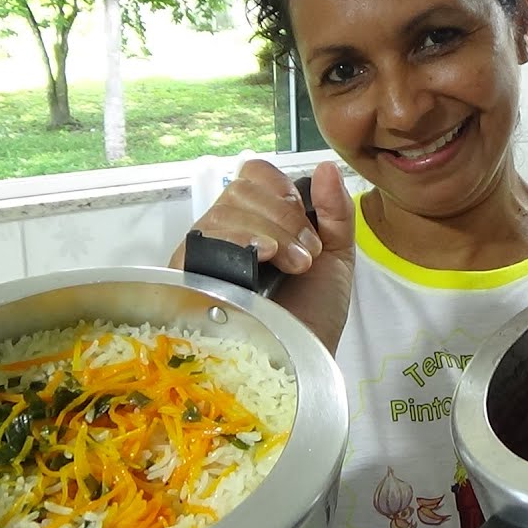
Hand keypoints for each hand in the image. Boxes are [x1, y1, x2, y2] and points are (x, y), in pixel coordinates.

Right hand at [169, 160, 355, 351]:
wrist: (304, 360)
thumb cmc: (315, 315)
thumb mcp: (337, 255)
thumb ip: (336, 210)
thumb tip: (327, 167)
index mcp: (259, 221)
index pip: (253, 176)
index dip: (280, 189)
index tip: (307, 222)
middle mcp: (227, 234)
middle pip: (240, 189)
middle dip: (283, 216)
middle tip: (305, 255)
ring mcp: (206, 256)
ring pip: (224, 211)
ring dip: (270, 231)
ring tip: (293, 266)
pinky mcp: (190, 278)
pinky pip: (205, 239)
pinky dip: (240, 239)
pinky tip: (263, 258)